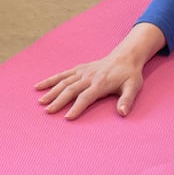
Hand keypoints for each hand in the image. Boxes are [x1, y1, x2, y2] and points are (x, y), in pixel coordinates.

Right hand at [34, 22, 163, 119]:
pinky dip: (50, 80)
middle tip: (48, 111)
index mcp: (100, 83)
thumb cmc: (129, 75)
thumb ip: (127, 100)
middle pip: (70, 89)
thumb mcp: (133, 87)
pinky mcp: (78, 69)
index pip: (85, 97)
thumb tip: (122, 113)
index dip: (76, 107)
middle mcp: (88, 77)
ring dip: (51, 91)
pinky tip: (39, 86)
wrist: (124, 57)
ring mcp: (81, 72)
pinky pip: (62, 75)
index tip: (67, 118)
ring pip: (63, 82)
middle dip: (58, 101)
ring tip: (41, 101)